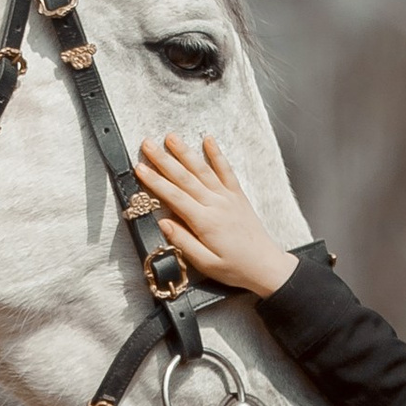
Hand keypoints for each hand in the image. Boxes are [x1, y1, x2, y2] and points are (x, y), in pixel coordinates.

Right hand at [137, 133, 297, 296]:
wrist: (266, 265)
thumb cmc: (235, 267)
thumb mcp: (205, 263)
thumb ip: (183, 242)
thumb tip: (163, 223)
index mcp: (205, 222)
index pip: (174, 196)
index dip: (155, 181)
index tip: (140, 168)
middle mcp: (216, 204)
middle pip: (184, 178)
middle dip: (164, 160)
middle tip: (147, 145)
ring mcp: (227, 197)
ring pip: (202, 170)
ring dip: (185, 152)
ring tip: (170, 137)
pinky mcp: (237, 195)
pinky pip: (226, 171)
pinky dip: (217, 154)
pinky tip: (208, 140)